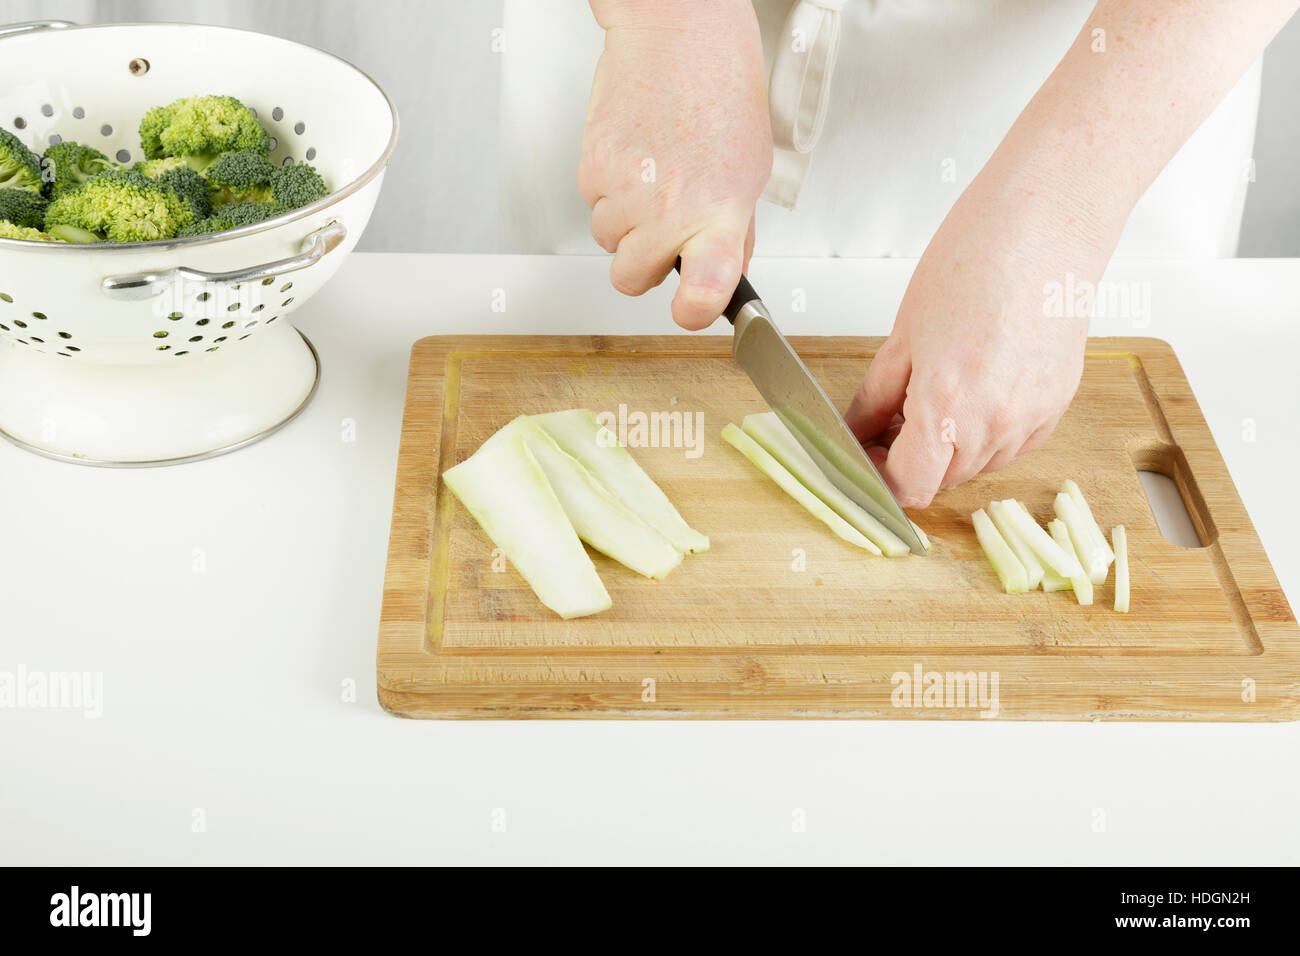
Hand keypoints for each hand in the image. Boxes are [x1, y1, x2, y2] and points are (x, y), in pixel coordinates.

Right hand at [579, 0, 771, 329]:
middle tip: (663, 228)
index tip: (689, 310)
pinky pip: (591, 204)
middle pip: (630, 279)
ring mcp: (627, 189)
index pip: (706, 287)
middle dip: (641, 263)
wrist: (679, 32)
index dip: (693, 311)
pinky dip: (607, 189)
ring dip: (624, 222)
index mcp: (720, 211)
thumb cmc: (719, 90)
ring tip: (652, 174)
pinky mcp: (593, 166)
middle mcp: (671, 206)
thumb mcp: (748, 168)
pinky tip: (634, 155)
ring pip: (607, 242)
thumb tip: (722, 276)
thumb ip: (733, 231)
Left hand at [844, 170, 1110, 508]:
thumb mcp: (902, 336)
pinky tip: (970, 394)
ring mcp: (1030, 420)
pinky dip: (983, 435)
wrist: (1046, 228)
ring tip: (928, 401)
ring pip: (976, 466)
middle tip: (886, 424)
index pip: (908, 488)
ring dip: (946, 452)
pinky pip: (1010, 444)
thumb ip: (876, 397)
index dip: (879, 480)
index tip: (865, 456)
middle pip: (940, 481)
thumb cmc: (974, 263)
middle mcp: (993, 425)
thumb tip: (854, 430)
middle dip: (908, 462)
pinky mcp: (1055, 407)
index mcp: (946, 408)